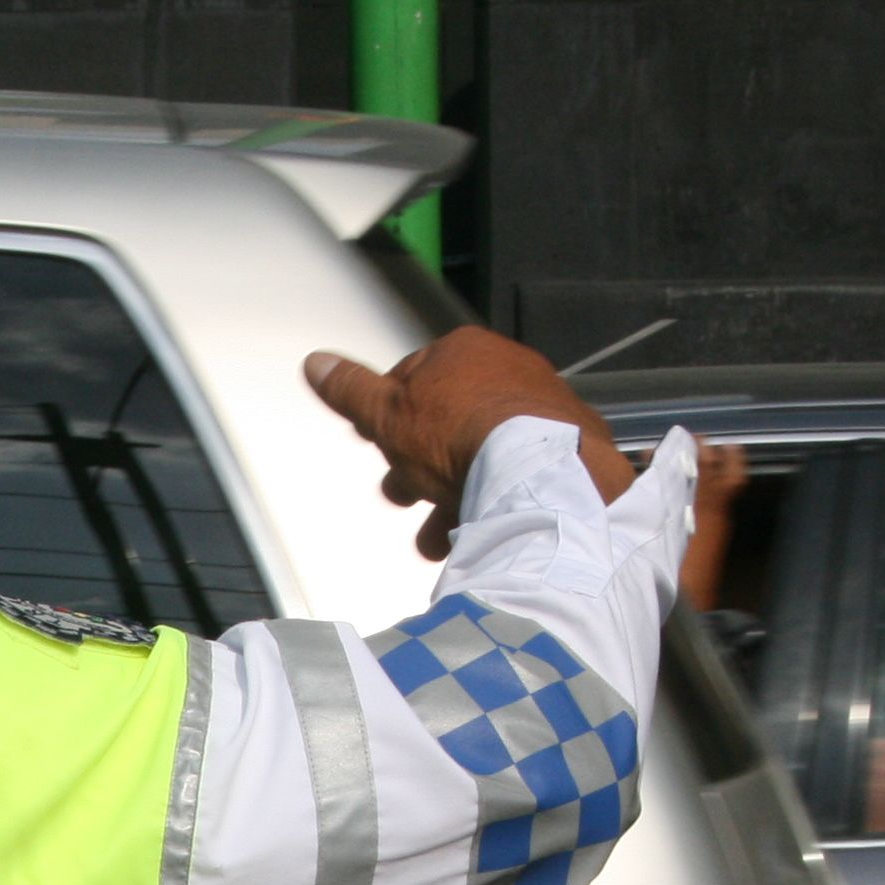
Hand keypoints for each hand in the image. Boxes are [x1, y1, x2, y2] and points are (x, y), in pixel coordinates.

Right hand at [305, 329, 635, 558]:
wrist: (535, 474)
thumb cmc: (461, 436)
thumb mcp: (385, 415)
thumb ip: (351, 390)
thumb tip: (317, 363)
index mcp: (461, 351)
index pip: (412, 379)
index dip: (389, 418)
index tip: (379, 445)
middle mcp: (506, 368)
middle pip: (448, 420)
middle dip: (419, 464)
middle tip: (403, 493)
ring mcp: (541, 404)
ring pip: (484, 451)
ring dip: (455, 493)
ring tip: (438, 533)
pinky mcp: (567, 442)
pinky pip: (519, 470)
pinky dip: (497, 497)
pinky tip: (480, 527)